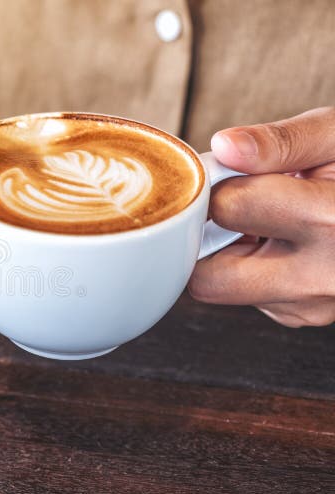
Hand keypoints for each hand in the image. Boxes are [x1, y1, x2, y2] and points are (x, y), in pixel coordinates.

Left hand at [188, 106, 334, 326]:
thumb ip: (280, 141)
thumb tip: (224, 147)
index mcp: (331, 221)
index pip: (229, 207)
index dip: (221, 182)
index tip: (231, 171)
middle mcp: (322, 275)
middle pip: (208, 278)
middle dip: (207, 238)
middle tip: (234, 204)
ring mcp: (315, 304)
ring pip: (223, 290)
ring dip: (230, 253)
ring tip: (272, 218)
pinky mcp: (307, 315)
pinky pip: (251, 296)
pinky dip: (254, 268)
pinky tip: (286, 240)